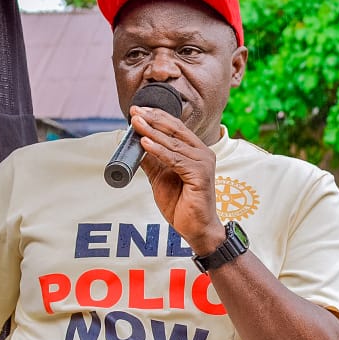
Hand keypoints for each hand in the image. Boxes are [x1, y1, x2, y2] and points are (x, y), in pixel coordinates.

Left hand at [130, 107, 225, 254]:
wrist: (196, 229)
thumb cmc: (182, 205)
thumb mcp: (160, 178)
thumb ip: (151, 161)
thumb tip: (135, 145)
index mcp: (195, 151)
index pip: (175, 127)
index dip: (157, 116)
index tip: (138, 110)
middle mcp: (203, 153)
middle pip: (175, 130)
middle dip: (153, 119)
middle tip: (135, 111)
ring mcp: (203, 163)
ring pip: (173, 144)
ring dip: (152, 132)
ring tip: (136, 124)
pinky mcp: (201, 175)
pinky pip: (175, 160)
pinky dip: (159, 151)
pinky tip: (145, 143)